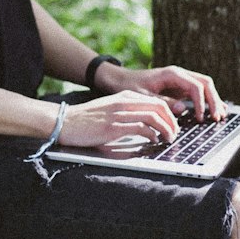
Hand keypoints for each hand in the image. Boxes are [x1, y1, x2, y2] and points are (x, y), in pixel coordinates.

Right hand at [57, 89, 183, 148]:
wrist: (65, 121)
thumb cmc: (87, 120)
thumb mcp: (110, 109)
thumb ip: (127, 112)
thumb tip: (146, 123)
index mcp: (124, 97)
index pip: (156, 101)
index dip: (169, 114)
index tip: (173, 125)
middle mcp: (123, 102)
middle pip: (158, 107)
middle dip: (171, 121)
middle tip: (174, 133)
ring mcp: (119, 114)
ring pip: (153, 117)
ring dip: (165, 129)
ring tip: (168, 139)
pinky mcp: (113, 127)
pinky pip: (140, 128)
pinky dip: (151, 135)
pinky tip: (153, 141)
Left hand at [91, 61, 224, 122]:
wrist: (120, 79)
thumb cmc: (129, 86)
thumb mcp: (144, 97)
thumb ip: (164, 102)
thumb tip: (183, 109)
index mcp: (172, 74)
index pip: (195, 86)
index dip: (201, 102)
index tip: (200, 117)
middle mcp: (179, 74)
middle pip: (205, 83)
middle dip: (213, 100)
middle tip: (218, 117)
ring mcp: (181, 80)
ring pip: (204, 86)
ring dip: (213, 100)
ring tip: (220, 115)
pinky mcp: (179, 87)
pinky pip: (198, 92)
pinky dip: (206, 100)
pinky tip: (214, 110)